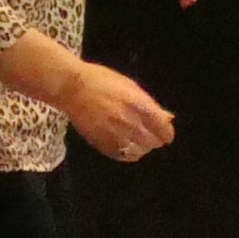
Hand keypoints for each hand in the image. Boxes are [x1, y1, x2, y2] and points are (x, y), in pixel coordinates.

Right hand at [61, 63, 178, 162]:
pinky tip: (127, 147)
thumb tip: (166, 118)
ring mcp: (114, 134)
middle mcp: (128, 121)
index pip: (162, 128)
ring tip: (138, 142)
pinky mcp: (101, 143)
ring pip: (138, 151)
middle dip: (155, 140)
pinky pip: (122, 156)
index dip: (166, 133)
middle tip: (151, 136)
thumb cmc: (102, 81)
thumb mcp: (130, 86)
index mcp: (137, 104)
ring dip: (142, 148)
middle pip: (152, 142)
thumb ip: (149, 104)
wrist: (72, 87)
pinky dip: (128, 154)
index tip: (166, 134)